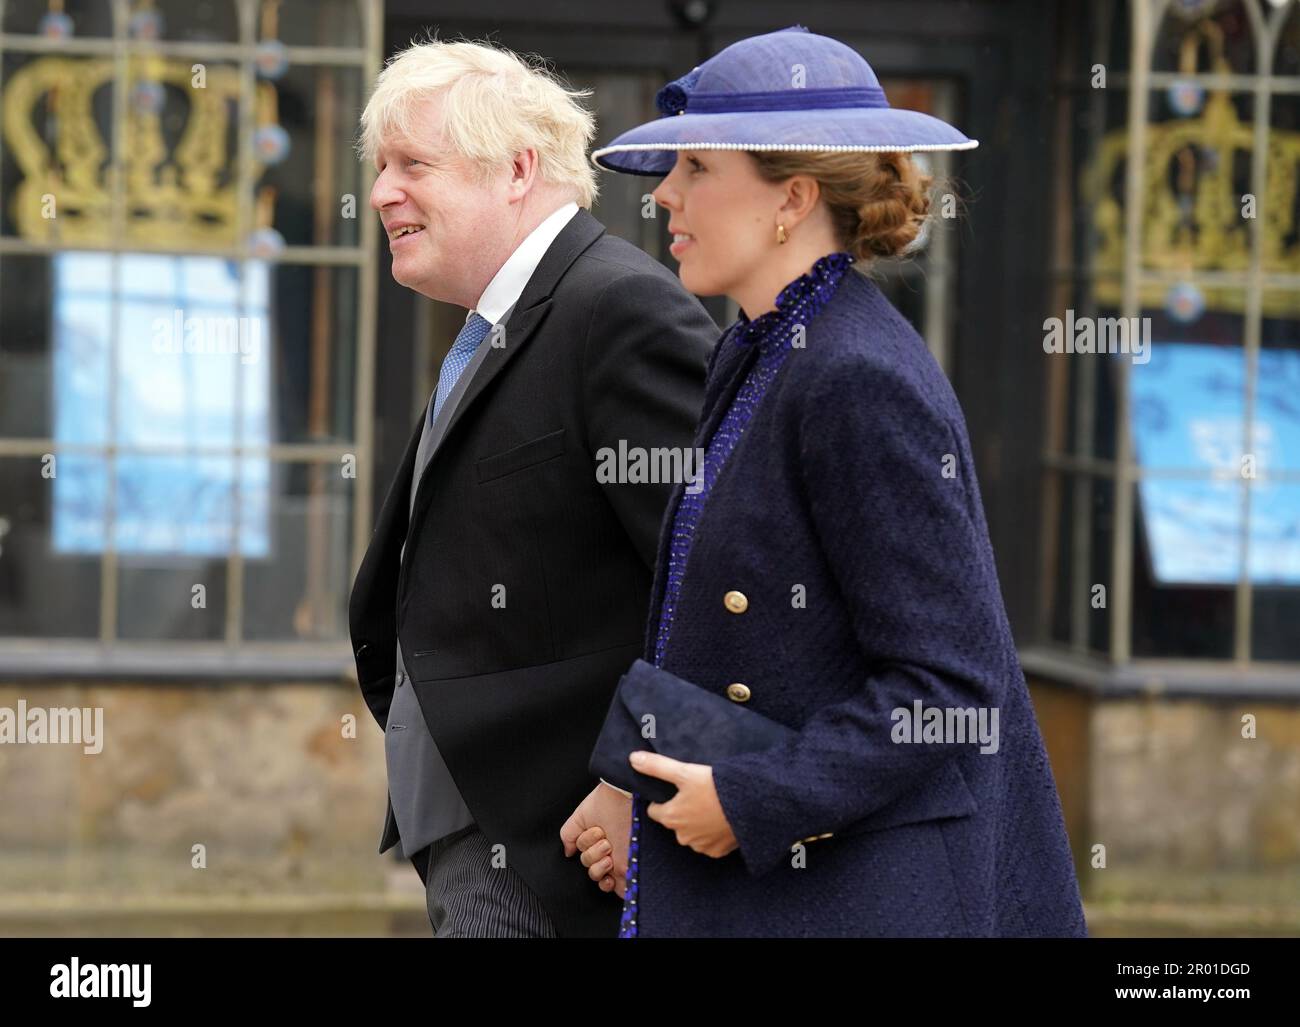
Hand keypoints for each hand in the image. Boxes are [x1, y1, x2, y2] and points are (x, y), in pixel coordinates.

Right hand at [560, 782, 630, 896]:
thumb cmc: (607, 803)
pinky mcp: (630, 869)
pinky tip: (611, 877)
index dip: (587, 850)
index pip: (586, 860)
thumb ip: (569, 834)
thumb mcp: (581, 816)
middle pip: (591, 871)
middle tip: (604, 841)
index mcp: (597, 843)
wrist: (626, 799)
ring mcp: (619, 862)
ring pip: (601, 881)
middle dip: (593, 855)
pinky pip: (621, 890)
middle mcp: (609, 853)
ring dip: (599, 868)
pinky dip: (612, 887)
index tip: (596, 834)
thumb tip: (567, 852)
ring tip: (608, 851)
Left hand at [631, 751, 738, 857]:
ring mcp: (700, 846)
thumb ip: (657, 767)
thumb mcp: (684, 772)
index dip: (663, 800)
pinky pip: (708, 843)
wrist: (750, 805)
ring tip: (711, 806)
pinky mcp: (718, 852)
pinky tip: (721, 819)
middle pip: (674, 822)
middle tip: (697, 795)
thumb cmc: (715, 788)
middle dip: (681, 811)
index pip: (655, 811)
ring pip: (691, 833)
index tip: (676, 791)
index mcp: (671, 817)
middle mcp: (682, 836)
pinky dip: (712, 833)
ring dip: (697, 823)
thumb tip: (633, 759)